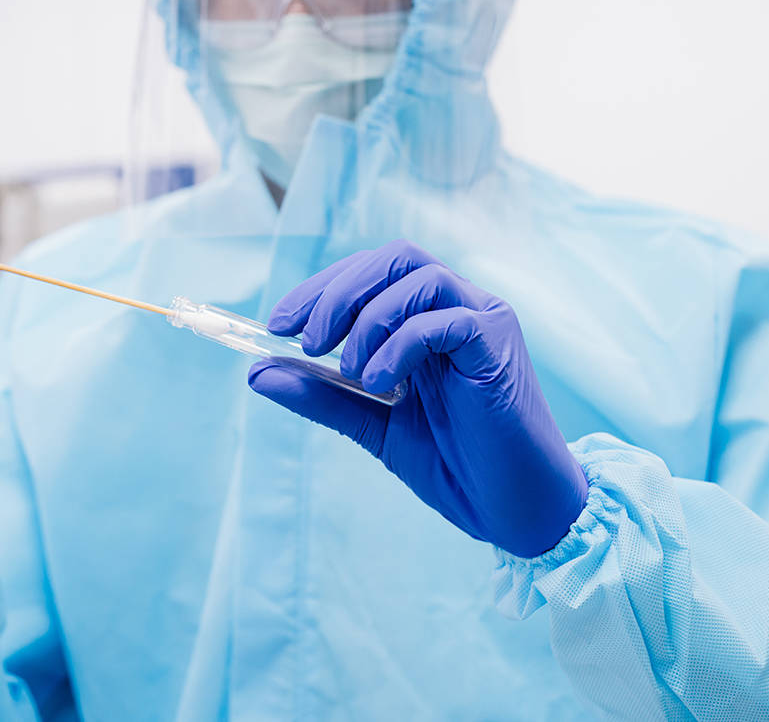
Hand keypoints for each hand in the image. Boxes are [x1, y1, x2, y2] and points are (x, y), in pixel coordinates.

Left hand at [248, 240, 587, 557]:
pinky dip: (400, 344)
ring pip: (416, 275)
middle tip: (305, 341)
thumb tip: (256, 372)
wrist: (513, 510)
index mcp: (428, 318)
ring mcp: (483, 318)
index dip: (321, 288)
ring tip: (348, 371)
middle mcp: (459, 306)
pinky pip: (444, 318)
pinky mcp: (498, 342)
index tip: (278, 325)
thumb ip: (321, 395)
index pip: (370, 272)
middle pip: (392, 258)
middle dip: (337, 292)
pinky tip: (380, 384)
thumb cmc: (456, 467)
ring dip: (367, 317)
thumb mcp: (373, 424)